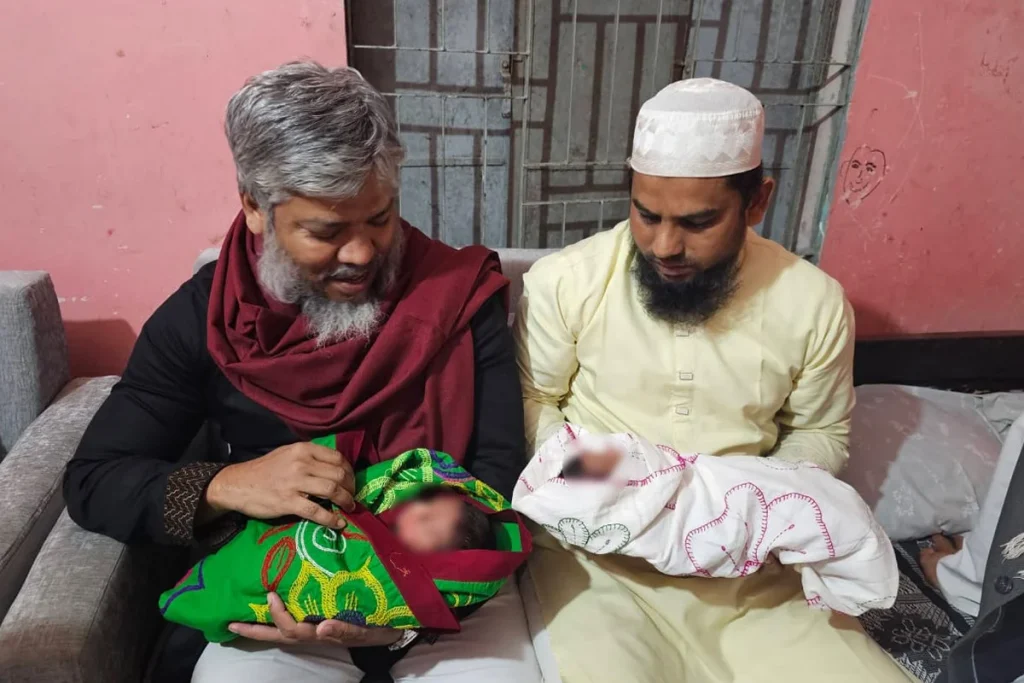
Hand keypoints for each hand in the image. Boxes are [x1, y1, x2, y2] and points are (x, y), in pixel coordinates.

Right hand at [204, 442, 355, 527]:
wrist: (238, 484)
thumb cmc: (265, 470)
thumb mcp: (288, 454)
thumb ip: (310, 457)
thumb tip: (335, 468)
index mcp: (303, 449)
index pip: (337, 458)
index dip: (349, 471)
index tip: (350, 481)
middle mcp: (301, 463)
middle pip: (338, 474)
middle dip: (350, 487)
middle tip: (351, 496)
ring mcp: (295, 483)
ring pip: (332, 490)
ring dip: (346, 501)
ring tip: (349, 507)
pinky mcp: (288, 502)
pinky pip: (317, 512)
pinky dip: (332, 519)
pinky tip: (339, 523)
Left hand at [229, 592, 401, 646]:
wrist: (395, 630)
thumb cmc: (380, 628)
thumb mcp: (365, 631)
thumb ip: (345, 630)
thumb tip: (321, 627)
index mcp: (322, 633)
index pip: (292, 629)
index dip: (278, 615)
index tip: (270, 595)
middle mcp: (314, 633)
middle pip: (278, 635)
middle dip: (254, 630)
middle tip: (230, 622)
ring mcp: (315, 631)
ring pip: (283, 632)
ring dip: (261, 627)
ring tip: (241, 617)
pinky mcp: (320, 624)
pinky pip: (294, 624)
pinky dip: (278, 621)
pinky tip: (269, 611)